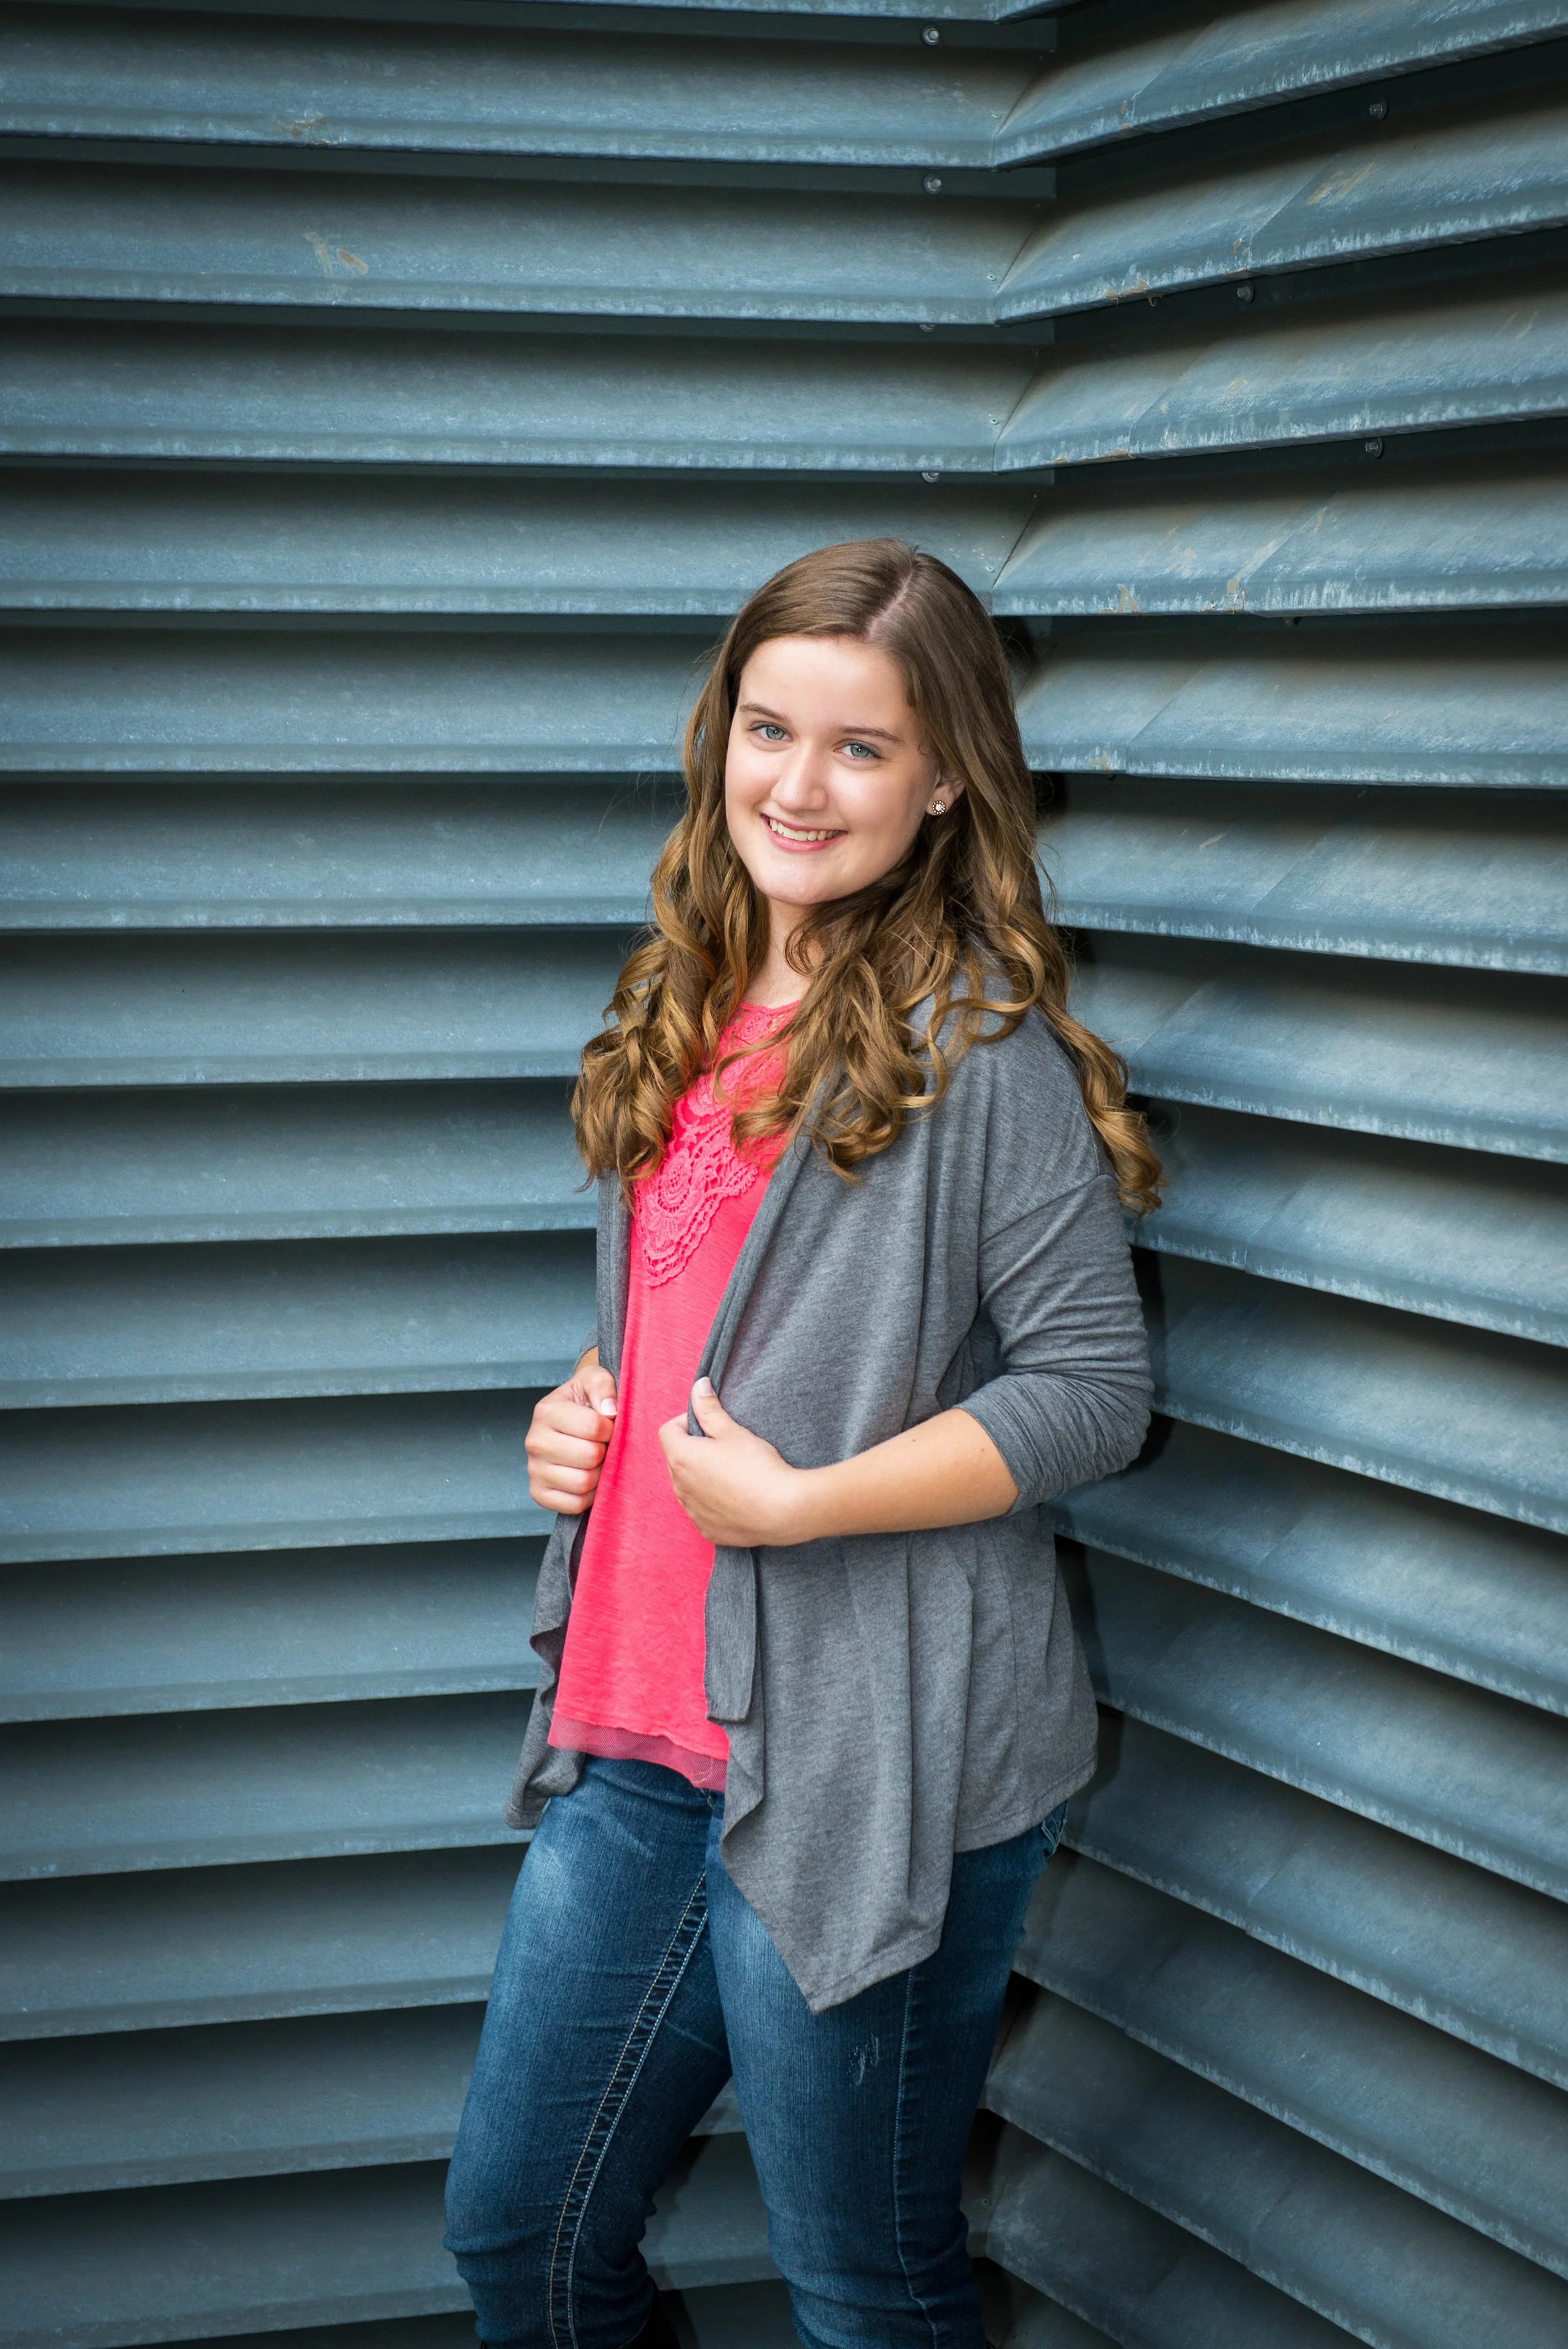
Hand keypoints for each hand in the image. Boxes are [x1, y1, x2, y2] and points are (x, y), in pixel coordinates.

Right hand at [527, 1355, 617, 1514]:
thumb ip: (603, 1385)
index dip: (610, 1428)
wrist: (572, 1423)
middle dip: (605, 1452)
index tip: (608, 1426)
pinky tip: (588, 1478)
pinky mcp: (538, 1494)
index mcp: (546, 1411)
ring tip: (597, 1461)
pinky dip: (588, 1495)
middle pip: (589, 1457)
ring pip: (583, 1483)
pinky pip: (575, 1504)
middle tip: (603, 1445)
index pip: (594, 1427)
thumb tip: (609, 1410)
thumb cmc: (587, 1401)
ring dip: (599, 1474)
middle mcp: (534, 1441)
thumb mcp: (595, 1379)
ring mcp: (533, 1469)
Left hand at [658, 1378, 812, 1547]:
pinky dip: (710, 1500)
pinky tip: (735, 1495)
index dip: (686, 1421)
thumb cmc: (757, 1467)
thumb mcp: (733, 1431)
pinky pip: (699, 1509)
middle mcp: (679, 1487)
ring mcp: (692, 1511)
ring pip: (687, 1485)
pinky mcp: (706, 1529)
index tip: (709, 1424)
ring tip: (731, 1471)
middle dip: (693, 1448)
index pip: (668, 1431)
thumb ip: (709, 1409)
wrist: (783, 1510)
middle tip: (724, 1446)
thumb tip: (698, 1387)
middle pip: (676, 1458)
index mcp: (682, 1458)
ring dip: (700, 1475)